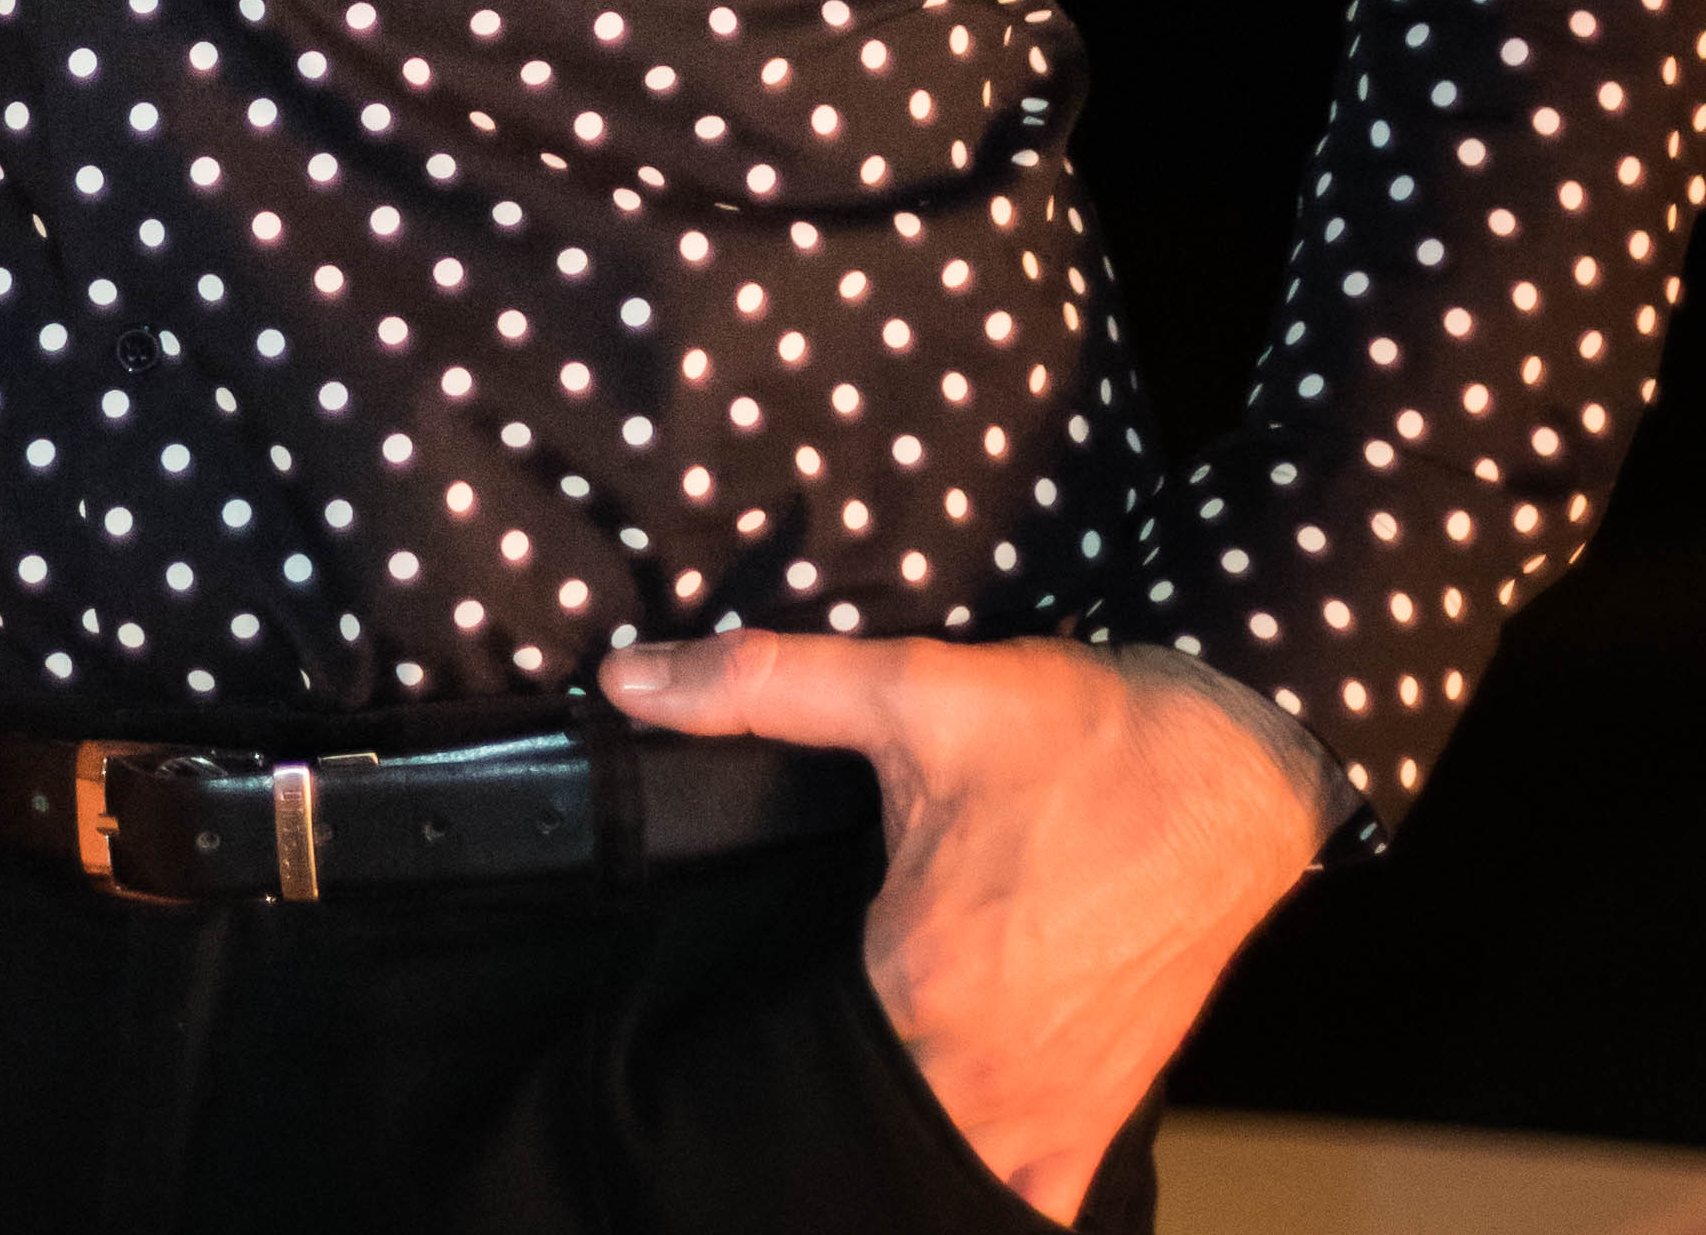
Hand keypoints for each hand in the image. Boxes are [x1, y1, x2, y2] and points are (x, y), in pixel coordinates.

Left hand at [600, 628, 1330, 1224]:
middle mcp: (988, 1073)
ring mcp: (1057, 1112)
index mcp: (925, 986)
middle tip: (783, 1059)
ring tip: (852, 1096)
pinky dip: (983, 1181)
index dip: (750, 1043)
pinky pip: (1030, 1197)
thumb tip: (628, 681)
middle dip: (819, 1097)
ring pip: (947, 1172)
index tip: (709, 1031)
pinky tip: (945, 1135)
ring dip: (896, 1139)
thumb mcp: (915, 691)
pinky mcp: (1106, 1116)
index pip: (805, 1062)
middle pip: (868, 1124)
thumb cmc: (1087, 739)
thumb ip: (761, 688)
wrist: (1236, 770)